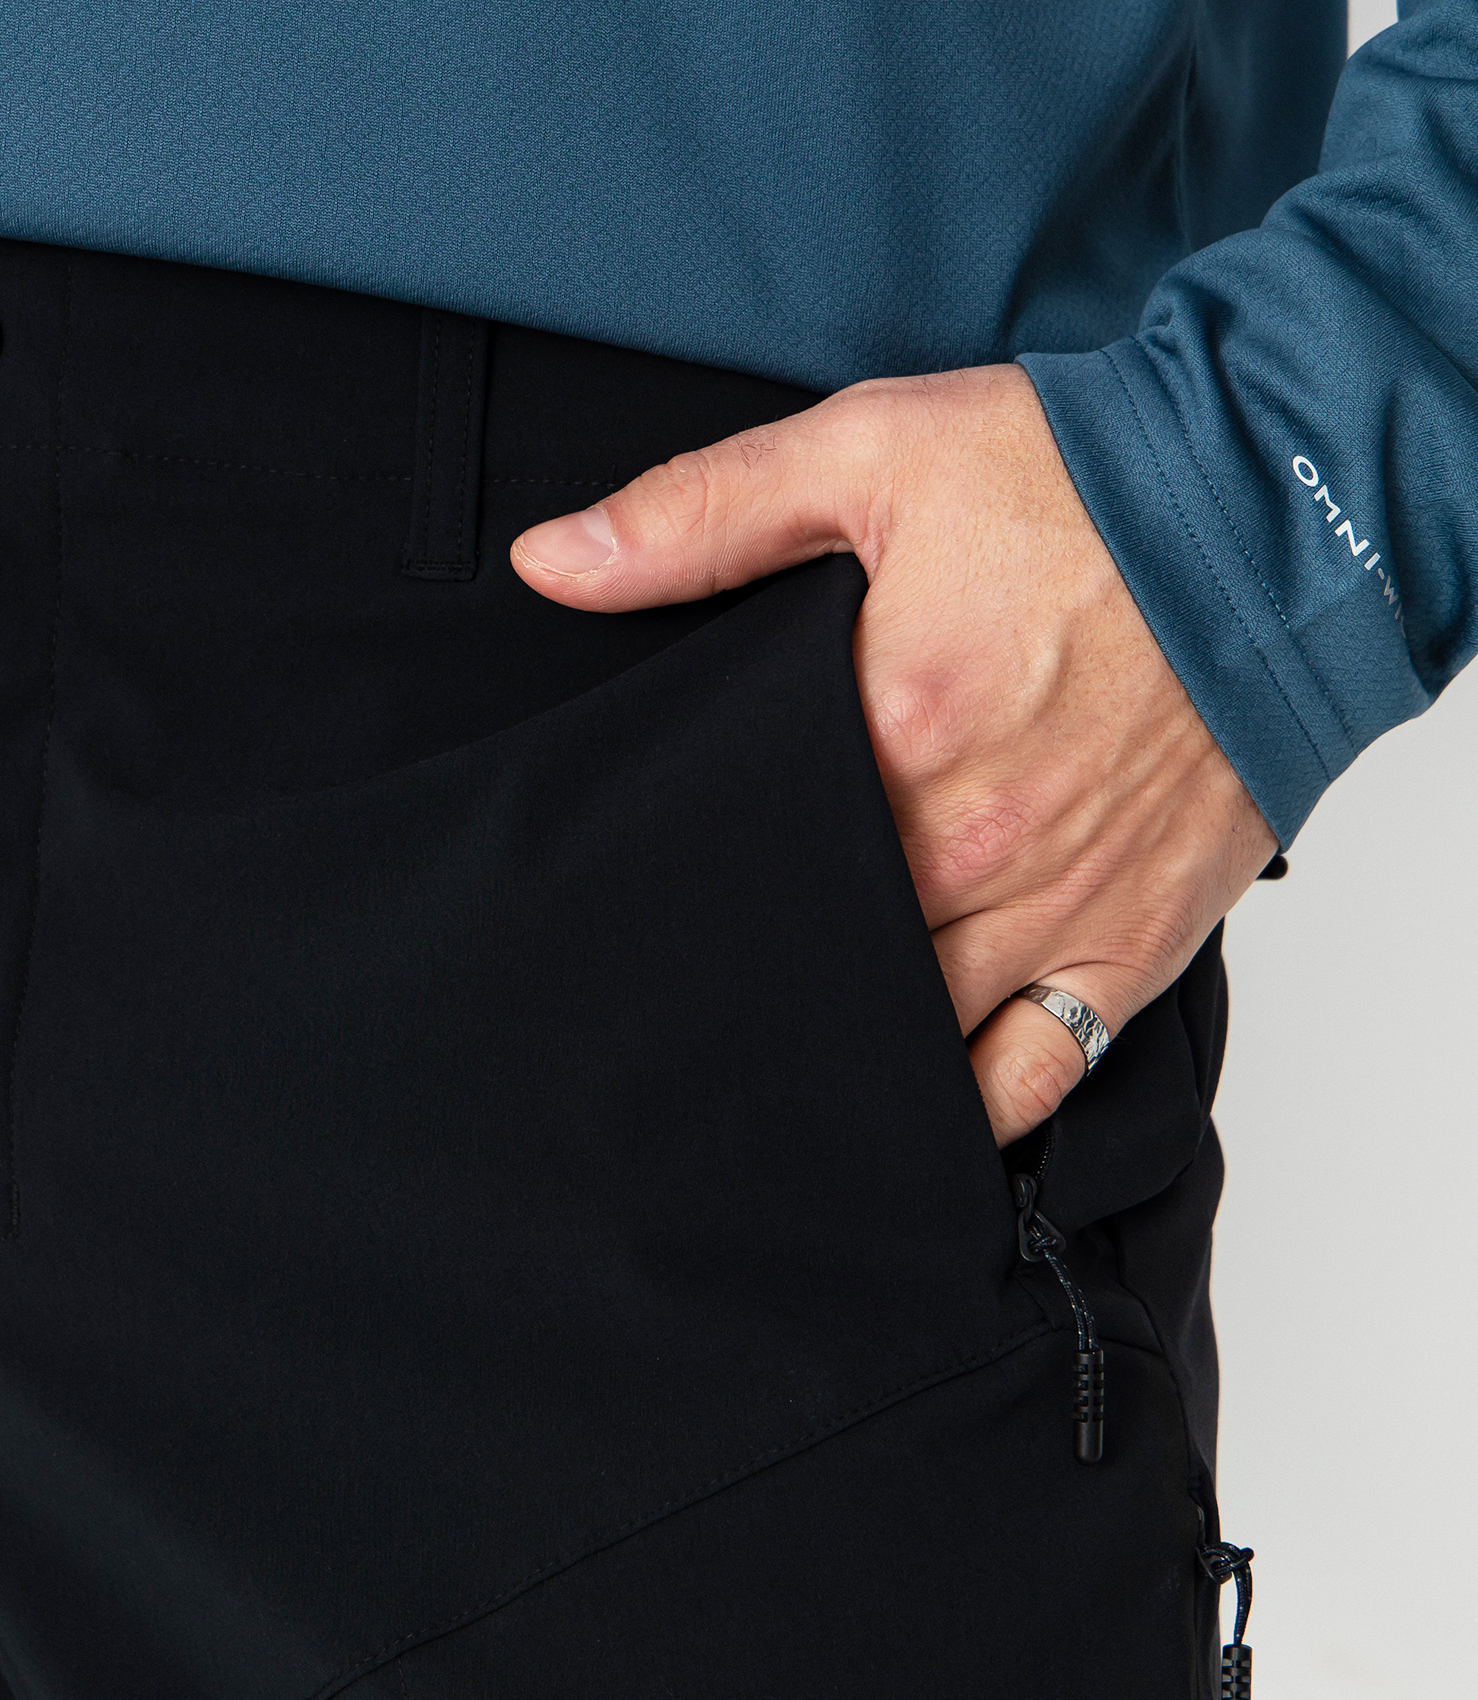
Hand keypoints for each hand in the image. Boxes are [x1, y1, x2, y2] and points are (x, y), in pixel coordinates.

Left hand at [511, 364, 1274, 1146]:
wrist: (1287, 512)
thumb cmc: (1086, 478)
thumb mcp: (872, 450)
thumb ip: (700, 514)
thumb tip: (549, 563)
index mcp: (889, 735)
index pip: (740, 857)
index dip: (682, 889)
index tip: (641, 908)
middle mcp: (967, 846)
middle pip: (816, 959)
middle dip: (751, 980)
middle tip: (688, 999)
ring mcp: (1050, 911)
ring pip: (907, 1036)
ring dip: (842, 1050)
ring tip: (775, 1062)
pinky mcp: (1129, 944)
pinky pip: (1032, 1076)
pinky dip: (964, 1112)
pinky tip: (904, 1112)